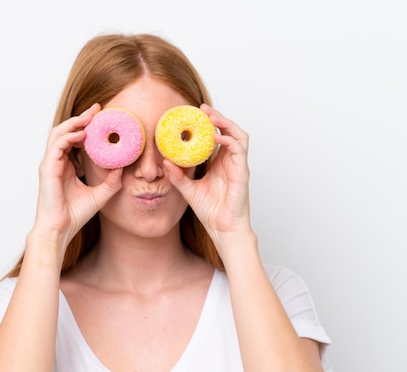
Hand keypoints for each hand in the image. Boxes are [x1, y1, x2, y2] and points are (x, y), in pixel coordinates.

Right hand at [32, 103, 121, 249]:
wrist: (60, 229)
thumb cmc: (74, 214)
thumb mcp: (99, 195)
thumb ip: (110, 182)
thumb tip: (123, 168)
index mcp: (66, 166)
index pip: (74, 138)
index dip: (86, 126)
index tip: (101, 116)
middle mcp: (56, 162)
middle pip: (66, 131)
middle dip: (81, 118)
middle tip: (97, 109)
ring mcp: (50, 164)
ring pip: (58, 133)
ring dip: (74, 123)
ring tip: (90, 117)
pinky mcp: (47, 169)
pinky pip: (57, 145)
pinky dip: (69, 136)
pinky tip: (83, 134)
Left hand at [164, 104, 252, 246]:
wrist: (222, 228)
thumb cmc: (210, 211)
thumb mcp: (188, 190)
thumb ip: (177, 176)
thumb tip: (164, 163)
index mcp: (219, 163)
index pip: (218, 136)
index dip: (209, 123)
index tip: (195, 113)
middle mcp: (230, 161)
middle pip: (229, 131)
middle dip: (218, 117)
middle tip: (202, 108)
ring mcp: (238, 165)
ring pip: (239, 135)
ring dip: (226, 123)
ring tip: (211, 116)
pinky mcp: (242, 171)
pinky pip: (239, 149)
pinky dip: (229, 139)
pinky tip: (217, 136)